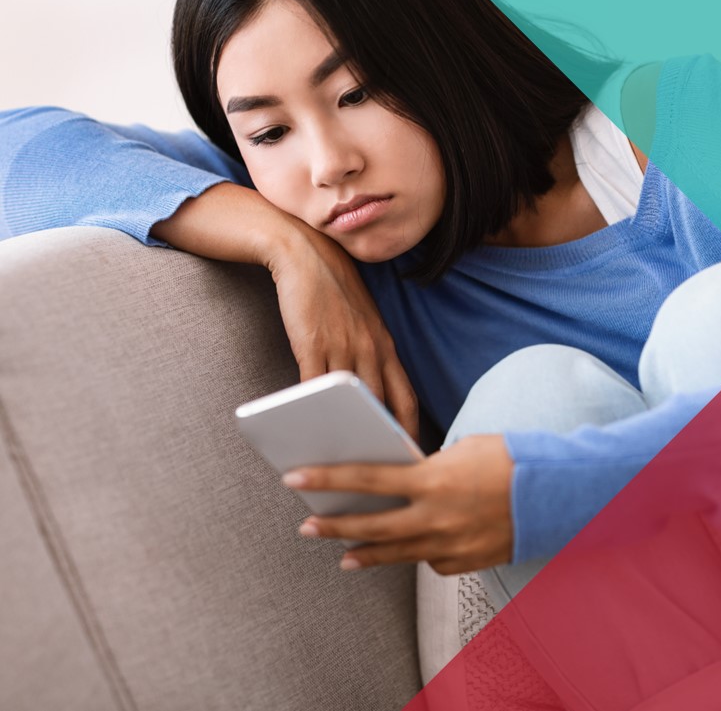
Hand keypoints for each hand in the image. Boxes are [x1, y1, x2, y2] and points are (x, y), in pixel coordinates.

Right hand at [268, 219, 417, 440]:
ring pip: (349, 402)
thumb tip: (366, 394)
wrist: (305, 254)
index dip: (410, 431)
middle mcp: (369, 349)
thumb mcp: (362, 323)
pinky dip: (310, 408)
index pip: (406, 398)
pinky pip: (313, 385)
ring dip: (346, 432)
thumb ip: (367, 355)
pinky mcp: (312, 342)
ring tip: (341, 460)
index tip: (411, 455)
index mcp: (385, 346)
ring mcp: (342, 346)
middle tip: (381, 470)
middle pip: (381, 407)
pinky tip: (304, 425)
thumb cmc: (332, 291)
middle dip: (382, 441)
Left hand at [283, 434, 513, 574]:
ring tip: (343, 556)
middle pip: (372, 525)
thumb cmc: (510, 459)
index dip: (327, 477)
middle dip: (335, 525)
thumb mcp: (462, 449)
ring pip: (396, 553)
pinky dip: (416, 554)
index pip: (367, 477)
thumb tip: (406, 478)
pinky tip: (409, 550)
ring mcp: (451, 544)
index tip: (296, 477)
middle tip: (307, 527)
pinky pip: (430, 561)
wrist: (557, 491)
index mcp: (432, 478)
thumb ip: (427, 467)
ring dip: (366, 553)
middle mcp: (436, 516)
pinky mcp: (465, 562)